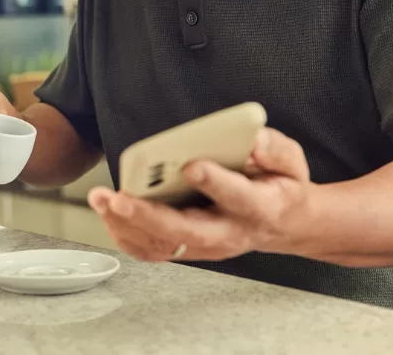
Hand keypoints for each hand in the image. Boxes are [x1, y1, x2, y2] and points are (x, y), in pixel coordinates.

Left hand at [88, 128, 312, 261]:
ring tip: (101, 200)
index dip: (215, 182)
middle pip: (186, 232)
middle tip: (117, 198)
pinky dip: (127, 236)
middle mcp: (229, 234)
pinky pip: (153, 251)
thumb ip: (273, 148)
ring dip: (127, 225)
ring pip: (163, 245)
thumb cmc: (280, 186)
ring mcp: (206, 246)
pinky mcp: (189, 248)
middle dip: (147, 216)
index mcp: (259, 208)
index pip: (237, 198)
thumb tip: (251, 142)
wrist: (283, 224)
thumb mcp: (291, 161)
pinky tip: (108, 214)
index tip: (190, 165)